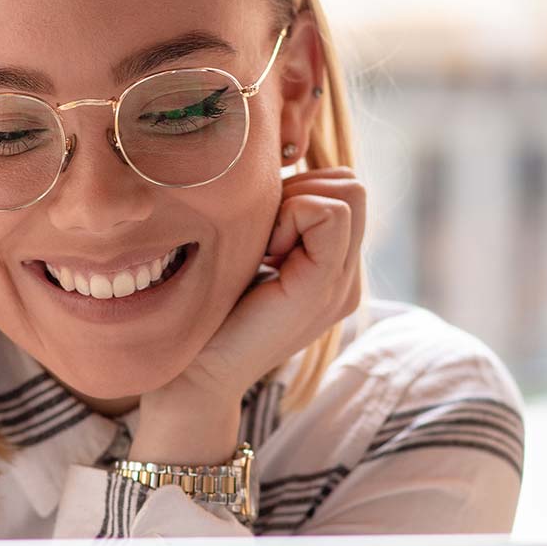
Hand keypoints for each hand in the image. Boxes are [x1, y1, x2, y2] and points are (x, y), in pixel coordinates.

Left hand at [125, 167, 365, 465]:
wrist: (194, 377)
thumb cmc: (207, 314)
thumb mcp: (251, 255)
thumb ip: (277, 221)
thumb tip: (281, 168)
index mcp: (333, 271)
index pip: (345, 190)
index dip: (300, 191)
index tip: (261, 235)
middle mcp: (348, 279)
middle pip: (353, 185)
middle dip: (301, 192)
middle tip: (262, 239)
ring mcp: (342, 286)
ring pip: (349, 191)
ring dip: (296, 203)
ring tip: (264, 251)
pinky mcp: (322, 288)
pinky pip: (330, 213)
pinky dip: (293, 215)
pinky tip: (265, 255)